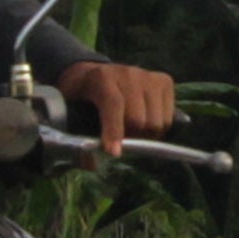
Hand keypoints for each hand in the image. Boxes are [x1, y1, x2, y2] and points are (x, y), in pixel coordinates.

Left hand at [52, 61, 173, 159]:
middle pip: (139, 119)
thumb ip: (77, 138)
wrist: (94, 74)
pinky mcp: (164, 81)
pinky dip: (159, 128)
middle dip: (131, 138)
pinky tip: (145, 123)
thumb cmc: (81, 96)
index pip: (114, 104)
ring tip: (134, 133)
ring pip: (157, 121)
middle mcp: (129, 73)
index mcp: (102, 78)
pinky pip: (168, 117)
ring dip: (146, 135)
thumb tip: (92, 164)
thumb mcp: (70, 111)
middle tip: (122, 142)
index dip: (114, 130)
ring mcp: (149, 76)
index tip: (114, 153)